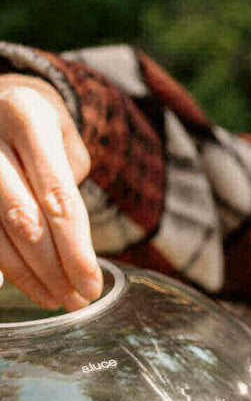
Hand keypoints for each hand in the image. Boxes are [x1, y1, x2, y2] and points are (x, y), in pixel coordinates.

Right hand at [0, 74, 100, 310]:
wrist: (0, 100)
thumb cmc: (40, 128)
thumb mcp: (65, 140)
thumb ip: (70, 189)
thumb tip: (74, 252)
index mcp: (28, 119)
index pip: (58, 198)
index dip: (76, 250)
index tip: (93, 285)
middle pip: (25, 220)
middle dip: (54, 269)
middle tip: (77, 300)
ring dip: (30, 277)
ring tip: (59, 299)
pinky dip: (8, 267)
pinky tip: (31, 285)